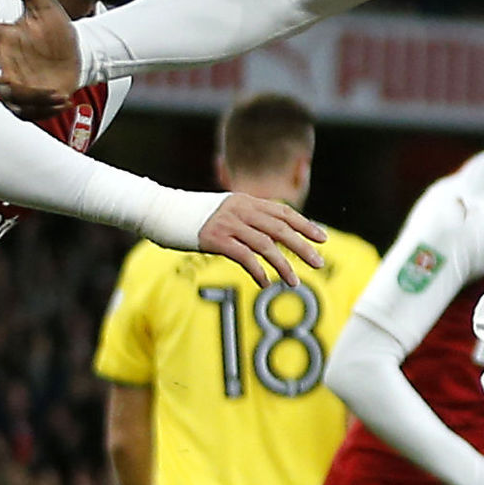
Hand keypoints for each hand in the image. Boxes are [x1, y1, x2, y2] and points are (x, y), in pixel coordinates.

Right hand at [0, 0, 84, 113]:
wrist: (79, 56)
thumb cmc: (57, 30)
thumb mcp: (44, 4)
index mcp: (6, 38)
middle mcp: (7, 62)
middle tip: (1, 75)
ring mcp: (18, 82)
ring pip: (10, 95)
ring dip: (31, 97)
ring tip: (58, 93)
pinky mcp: (32, 99)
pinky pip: (28, 110)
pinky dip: (44, 108)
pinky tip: (64, 101)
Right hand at [196, 193, 327, 286]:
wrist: (161, 211)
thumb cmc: (193, 215)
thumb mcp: (224, 211)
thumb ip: (246, 219)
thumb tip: (270, 236)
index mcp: (246, 201)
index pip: (283, 212)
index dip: (304, 225)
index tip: (322, 238)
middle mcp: (240, 210)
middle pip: (280, 229)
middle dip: (302, 247)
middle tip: (319, 263)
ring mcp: (228, 224)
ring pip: (265, 245)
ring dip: (283, 265)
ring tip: (294, 282)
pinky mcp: (215, 239)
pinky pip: (244, 257)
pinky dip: (258, 271)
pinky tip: (266, 283)